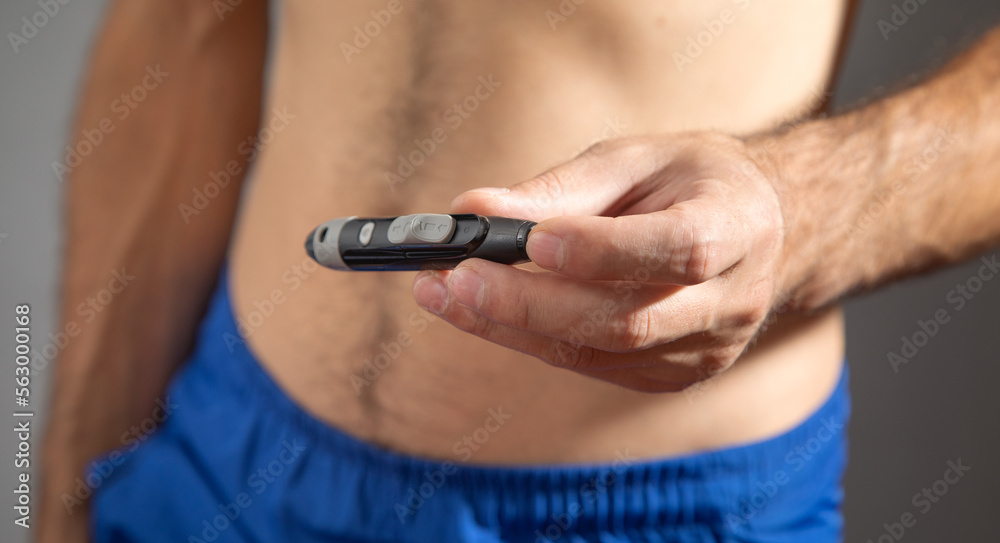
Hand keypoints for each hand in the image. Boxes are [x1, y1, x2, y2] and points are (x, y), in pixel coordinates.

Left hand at [412, 133, 787, 391]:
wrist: (755, 229)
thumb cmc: (688, 181)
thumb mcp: (634, 159)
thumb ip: (559, 188)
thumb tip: (472, 211)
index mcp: (737, 226)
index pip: (678, 250)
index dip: (603, 252)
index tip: (530, 241)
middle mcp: (731, 301)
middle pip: (627, 320)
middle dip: (530, 303)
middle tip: (454, 277)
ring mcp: (705, 350)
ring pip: (600, 352)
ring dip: (512, 327)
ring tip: (443, 293)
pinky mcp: (672, 376)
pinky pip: (591, 365)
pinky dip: (531, 339)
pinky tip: (485, 312)